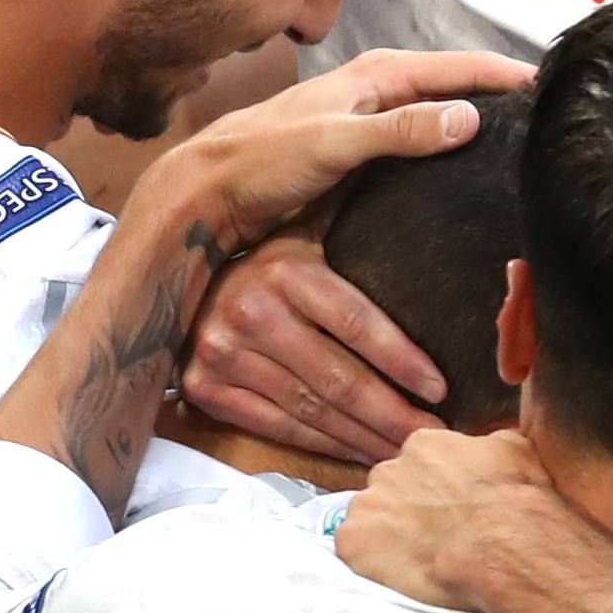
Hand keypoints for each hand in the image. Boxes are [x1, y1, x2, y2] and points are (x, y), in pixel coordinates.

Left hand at [168, 49, 532, 250]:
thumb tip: (470, 118)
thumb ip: (401, 130)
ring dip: (480, 127)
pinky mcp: (367, 158)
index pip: (461, 65)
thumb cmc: (262, 160)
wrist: (208, 193)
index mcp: (378, 74)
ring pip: (443, 118)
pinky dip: (452, 154)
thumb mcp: (335, 142)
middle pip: (458, 88)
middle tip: (555, 121)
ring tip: (527, 150)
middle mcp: (381, 92)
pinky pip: (424, 148)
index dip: (509, 75)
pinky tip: (472, 180)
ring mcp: (374, 125)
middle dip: (503, 97)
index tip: (558, 86)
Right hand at [186, 230, 444, 465]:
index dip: (401, 359)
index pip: (356, 323)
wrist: (172, 280)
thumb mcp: (303, 229)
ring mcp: (223, 354)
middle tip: (436, 436)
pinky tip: (361, 453)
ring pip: (312, 411)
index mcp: (283, 269)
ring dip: (365, 437)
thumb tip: (424, 160)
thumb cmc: (265, 259)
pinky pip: (278, 427)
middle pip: (338, 378)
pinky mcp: (205, 389)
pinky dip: (325, 446)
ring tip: (406, 452)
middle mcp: (250, 312)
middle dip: (393, 414)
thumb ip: (353, 213)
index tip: (440, 388)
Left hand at [337, 425, 559, 611]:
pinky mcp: (353, 542)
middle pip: (390, 489)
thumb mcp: (516, 451)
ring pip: (371, 519)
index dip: (434, 488)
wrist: (505, 546)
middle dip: (408, 509)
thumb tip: (488, 449)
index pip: (417, 463)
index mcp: (423, 445)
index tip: (449, 507)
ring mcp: (367, 505)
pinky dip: (372, 562)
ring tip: (420, 558)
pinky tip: (401, 572)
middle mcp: (388, 468)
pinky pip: (354, 551)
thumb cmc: (516, 502)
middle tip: (436, 534)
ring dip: (389, 535)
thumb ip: (487, 446)